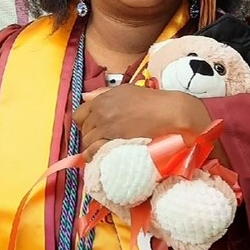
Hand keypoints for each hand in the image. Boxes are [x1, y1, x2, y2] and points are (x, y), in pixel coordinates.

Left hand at [74, 84, 211, 160]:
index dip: (85, 123)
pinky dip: (93, 155)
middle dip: (89, 135)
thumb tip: (85, 96)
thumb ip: (103, 93)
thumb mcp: (125, 91)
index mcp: (102, 99)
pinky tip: (96, 158)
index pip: (79, 114)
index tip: (93, 129)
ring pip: (87, 141)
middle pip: (83, 129)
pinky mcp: (113, 139)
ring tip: (101, 151)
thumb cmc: (152, 100)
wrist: (169, 112)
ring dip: (92, 146)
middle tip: (100, 141)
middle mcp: (100, 111)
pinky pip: (94, 150)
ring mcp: (106, 126)